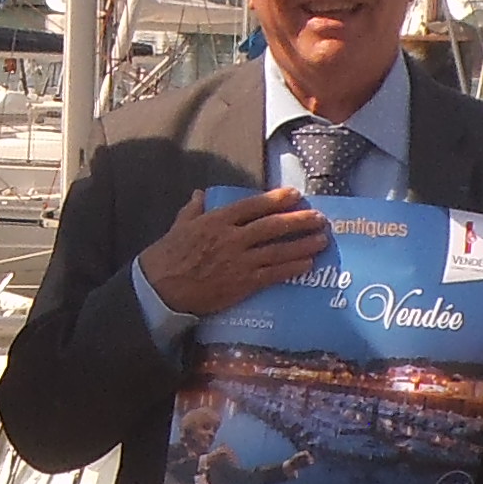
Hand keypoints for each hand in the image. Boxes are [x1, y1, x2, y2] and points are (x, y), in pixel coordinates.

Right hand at [133, 185, 326, 323]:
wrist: (160, 289)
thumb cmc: (166, 256)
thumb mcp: (179, 226)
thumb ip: (193, 209)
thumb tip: (201, 194)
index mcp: (217, 221)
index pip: (253, 205)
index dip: (276, 199)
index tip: (295, 194)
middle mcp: (232, 238)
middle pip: (272, 226)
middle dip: (299, 220)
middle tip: (319, 218)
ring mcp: (239, 261)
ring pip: (278, 250)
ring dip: (303, 244)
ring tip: (322, 239)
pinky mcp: (242, 284)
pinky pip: (273, 274)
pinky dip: (292, 268)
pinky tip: (308, 263)